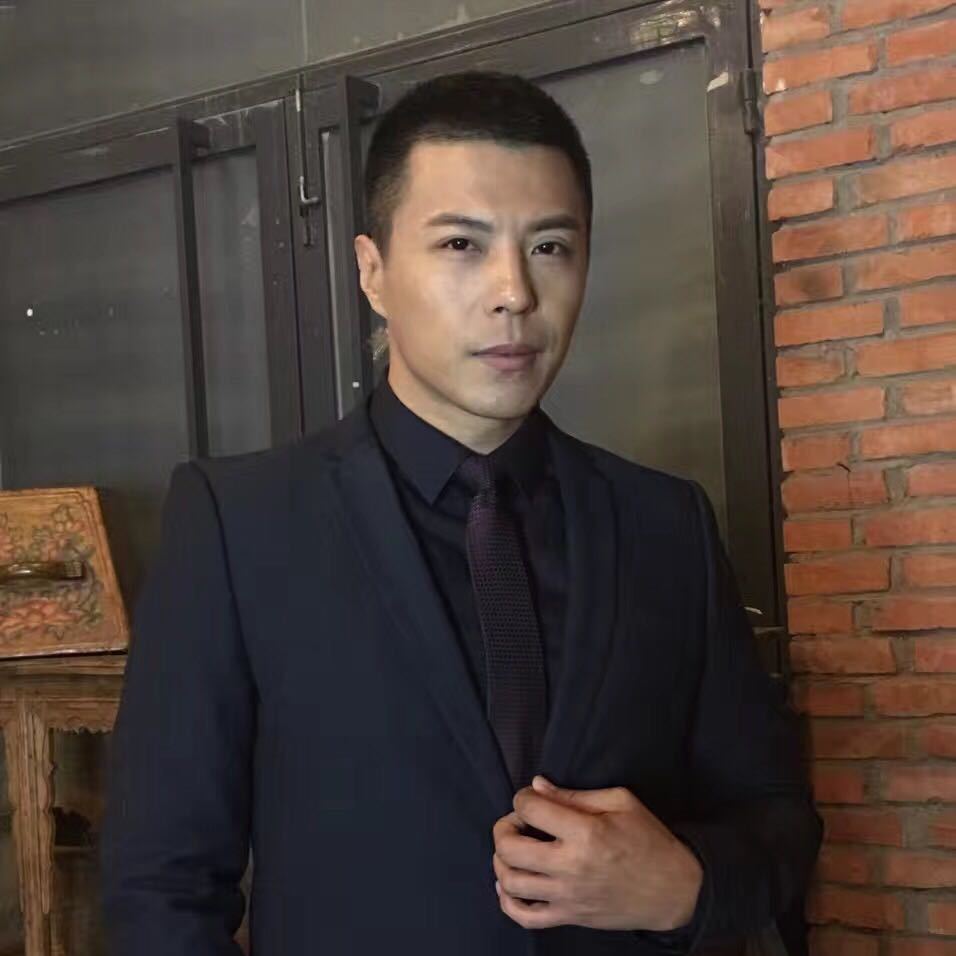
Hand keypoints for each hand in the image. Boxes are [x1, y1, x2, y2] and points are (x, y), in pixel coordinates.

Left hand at [491, 775, 702, 931]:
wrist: (674, 890)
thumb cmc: (649, 840)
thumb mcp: (620, 802)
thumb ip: (574, 794)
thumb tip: (537, 785)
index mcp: (585, 832)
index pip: (530, 809)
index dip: (522, 798)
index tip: (530, 798)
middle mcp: (571, 867)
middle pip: (510, 848)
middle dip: (503, 828)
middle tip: (516, 821)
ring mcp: (568, 896)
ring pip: (511, 883)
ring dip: (501, 861)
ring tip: (514, 849)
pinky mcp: (570, 917)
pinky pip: (525, 917)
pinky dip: (507, 902)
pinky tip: (507, 885)